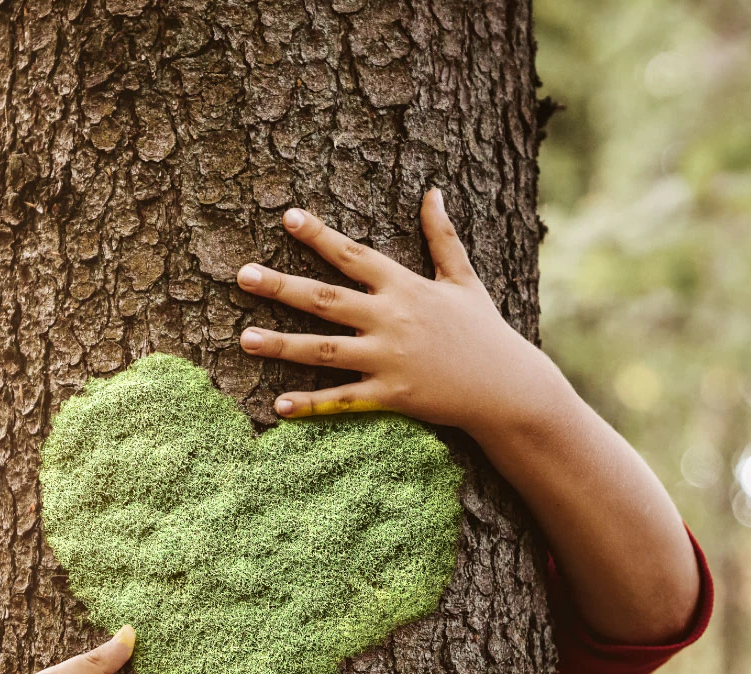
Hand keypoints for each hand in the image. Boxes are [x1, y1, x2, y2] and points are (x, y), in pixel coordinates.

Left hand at [235, 189, 566, 446]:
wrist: (508, 387)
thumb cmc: (484, 332)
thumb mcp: (464, 279)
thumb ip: (443, 236)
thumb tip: (433, 191)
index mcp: (406, 288)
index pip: (354, 255)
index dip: (320, 236)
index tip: (288, 217)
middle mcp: (392, 319)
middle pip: (326, 299)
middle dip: (281, 286)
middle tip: (242, 275)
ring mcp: (390, 359)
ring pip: (325, 351)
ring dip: (282, 345)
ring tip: (244, 339)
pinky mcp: (393, 396)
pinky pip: (344, 400)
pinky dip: (312, 404)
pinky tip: (278, 405)